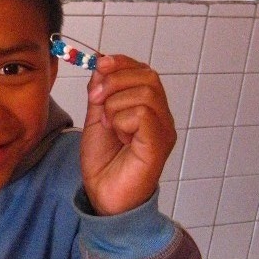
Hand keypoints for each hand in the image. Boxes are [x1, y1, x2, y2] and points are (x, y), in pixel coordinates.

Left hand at [81, 54, 175, 215]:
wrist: (103, 196)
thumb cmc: (104, 162)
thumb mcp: (97, 117)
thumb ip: (100, 92)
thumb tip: (101, 64)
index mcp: (148, 108)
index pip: (144, 70)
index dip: (121, 63)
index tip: (99, 65)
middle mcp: (161, 117)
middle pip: (148, 76)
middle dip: (114, 81)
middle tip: (95, 100)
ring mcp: (163, 130)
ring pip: (144, 93)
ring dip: (115, 105)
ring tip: (108, 126)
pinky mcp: (159, 144)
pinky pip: (143, 114)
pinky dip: (122, 120)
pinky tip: (119, 137)